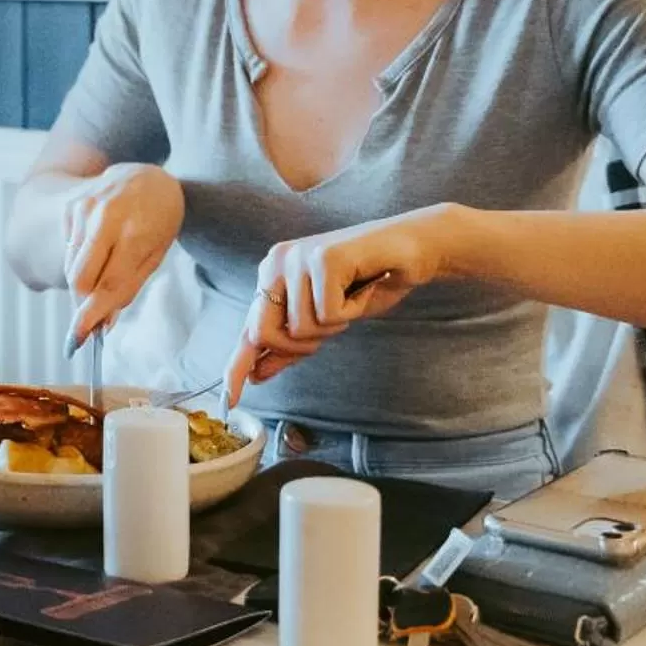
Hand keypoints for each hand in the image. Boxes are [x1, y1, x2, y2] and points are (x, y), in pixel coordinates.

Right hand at [61, 164, 184, 344]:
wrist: (147, 176)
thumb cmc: (157, 221)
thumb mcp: (156, 254)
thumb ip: (128, 287)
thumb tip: (104, 323)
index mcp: (136, 232)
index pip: (108, 284)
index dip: (92, 314)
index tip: (77, 339)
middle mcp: (106, 217)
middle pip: (80, 278)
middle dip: (84, 301)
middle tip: (95, 311)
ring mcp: (85, 209)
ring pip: (71, 266)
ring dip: (85, 281)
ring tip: (107, 267)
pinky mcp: (72, 206)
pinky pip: (69, 250)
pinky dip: (81, 260)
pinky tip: (100, 246)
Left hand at [224, 205, 462, 406]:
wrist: (414, 249)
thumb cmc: (370, 282)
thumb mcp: (327, 320)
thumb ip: (292, 344)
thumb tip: (256, 373)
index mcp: (272, 275)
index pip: (250, 328)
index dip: (238, 364)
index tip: (230, 396)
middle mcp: (277, 261)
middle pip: (264, 333)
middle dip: (300, 346)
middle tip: (334, 322)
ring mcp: (298, 257)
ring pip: (301, 328)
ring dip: (334, 325)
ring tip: (351, 296)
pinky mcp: (324, 257)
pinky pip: (329, 315)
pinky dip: (351, 311)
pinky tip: (362, 287)